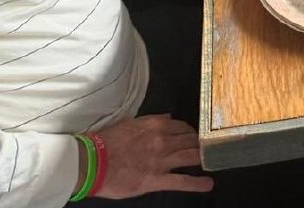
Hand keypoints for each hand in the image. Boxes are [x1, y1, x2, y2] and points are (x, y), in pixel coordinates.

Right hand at [91, 115, 212, 198]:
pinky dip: (197, 183)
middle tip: (205, 147)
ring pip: (190, 156)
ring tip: (210, 160)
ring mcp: (161, 160)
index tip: (193, 135)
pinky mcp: (156, 180)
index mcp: (155, 124)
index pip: (181, 126)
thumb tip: (168, 118)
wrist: (93, 162)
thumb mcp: (130, 123)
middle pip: (189, 140)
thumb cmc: (107, 143)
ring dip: (202, 157)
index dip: (189, 131)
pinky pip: (182, 181)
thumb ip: (152, 121)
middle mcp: (162, 140)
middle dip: (199, 143)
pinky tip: (208, 184)